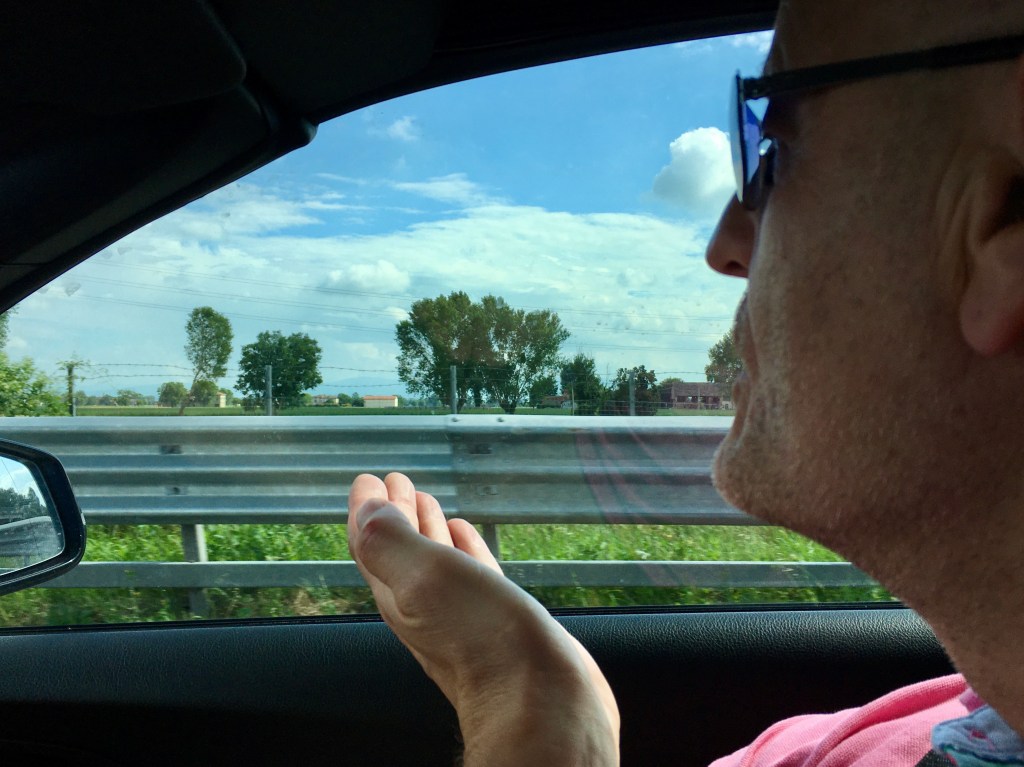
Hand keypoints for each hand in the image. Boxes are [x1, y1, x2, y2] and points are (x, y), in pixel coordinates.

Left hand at [348, 472, 618, 766]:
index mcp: (397, 594)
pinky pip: (471, 573)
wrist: (541, 699)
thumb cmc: (484, 642)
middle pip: (398, 548)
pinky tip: (468, 535)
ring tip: (427, 500)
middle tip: (397, 482)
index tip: (368, 478)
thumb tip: (367, 509)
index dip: (366, 508)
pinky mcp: (497, 618)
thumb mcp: (424, 577)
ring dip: (427, 527)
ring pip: (433, 559)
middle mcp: (423, 605)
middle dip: (395, 512)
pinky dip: (464, 548)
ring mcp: (460, 613)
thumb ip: (391, 542)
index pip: (370, 542)